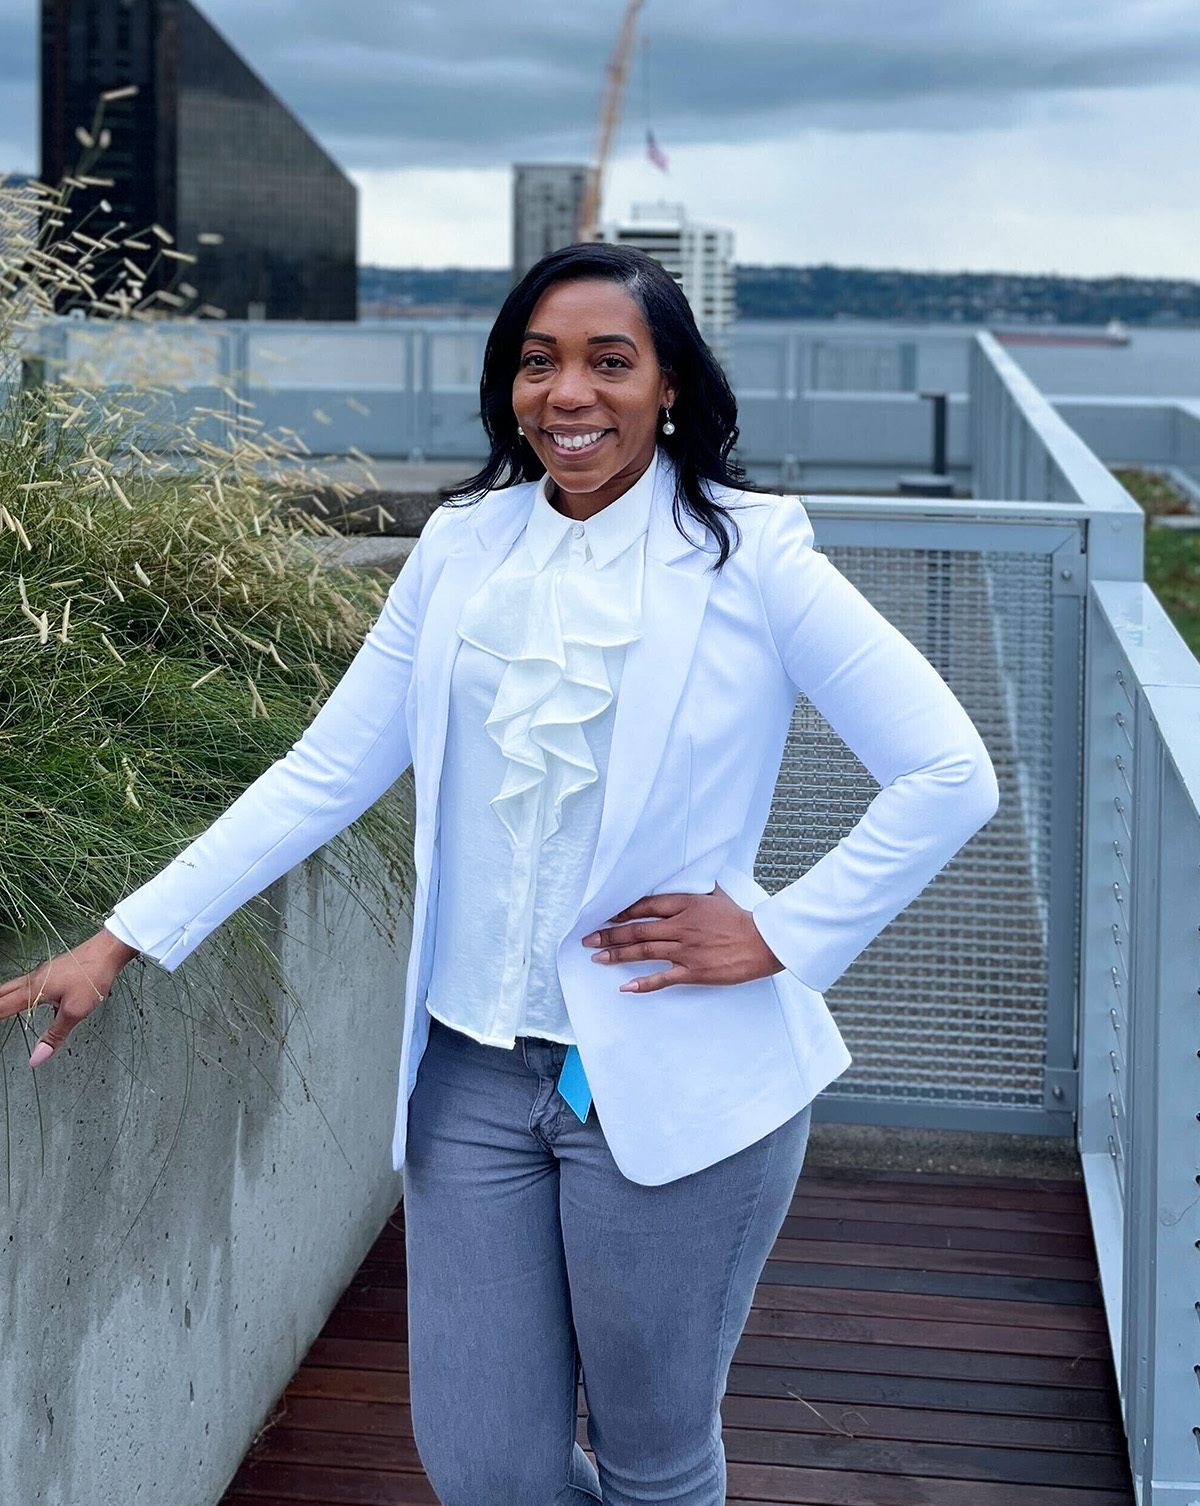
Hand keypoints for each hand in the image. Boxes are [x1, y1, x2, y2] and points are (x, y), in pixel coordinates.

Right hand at [0, 929, 139, 1068]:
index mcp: (33, 990)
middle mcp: (32, 980)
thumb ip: (55, 1035)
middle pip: (0, 994)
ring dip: (0, 1000)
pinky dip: (14, 994)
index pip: (0, 1008)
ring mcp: (41, 974)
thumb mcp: (75, 1011)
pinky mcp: (51, 972)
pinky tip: (23, 999)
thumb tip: (36, 1058)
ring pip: (11, 988)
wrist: (108, 950)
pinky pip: (24, 985)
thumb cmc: (93, 976)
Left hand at [582, 884, 783, 992]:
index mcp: (686, 905)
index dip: (622, 912)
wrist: (764, 942)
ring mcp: (686, 950)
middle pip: (637, 930)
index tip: (605, 916)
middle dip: (610, 934)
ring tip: (597, 957)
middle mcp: (681, 926)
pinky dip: (643, 984)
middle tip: (588, 939)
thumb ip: (698, 889)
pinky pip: (663, 978)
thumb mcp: (717, 895)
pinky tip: (626, 987)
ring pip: (644, 952)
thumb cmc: (741, 919)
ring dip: (617, 955)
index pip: (645, 906)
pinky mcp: (694, 971)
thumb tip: (690, 880)